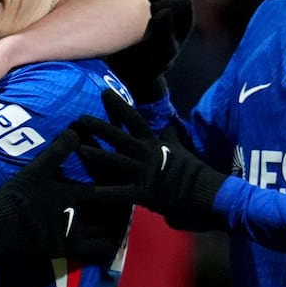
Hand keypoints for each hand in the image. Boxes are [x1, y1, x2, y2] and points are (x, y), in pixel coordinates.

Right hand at [0, 129, 129, 265]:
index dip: (121, 188)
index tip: (135, 184)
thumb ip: (56, 152)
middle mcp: (78, 217)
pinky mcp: (68, 253)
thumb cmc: (16, 198)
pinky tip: (109, 244)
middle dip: (122, 212)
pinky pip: (95, 253)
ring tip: (122, 225)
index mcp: (71, 195)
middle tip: (131, 207)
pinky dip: (104, 248)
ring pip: (106, 235)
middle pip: (110, 215)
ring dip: (115, 230)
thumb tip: (76, 131)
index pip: (104, 190)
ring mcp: (74, 237)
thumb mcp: (35, 171)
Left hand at [73, 89, 227, 231]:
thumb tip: (170, 123)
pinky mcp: (142, 193)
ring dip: (96, 155)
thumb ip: (171, 136)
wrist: (207, 192)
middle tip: (80, 118)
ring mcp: (143, 173)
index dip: (119, 106)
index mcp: (154, 143)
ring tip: (78, 148)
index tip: (104, 92)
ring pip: (116, 161)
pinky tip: (85, 193)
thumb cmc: (193, 171)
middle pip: (120, 137)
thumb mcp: (181, 149)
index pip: (134, 120)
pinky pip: (118, 193)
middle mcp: (146, 154)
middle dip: (100, 127)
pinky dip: (101, 194)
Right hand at [104, 0, 192, 102]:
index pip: (182, 0)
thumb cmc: (149, 65)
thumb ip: (164, 34)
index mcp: (183, 19)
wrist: (131, 68)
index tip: (152, 11)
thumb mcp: (160, 54)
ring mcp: (160, 0)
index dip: (170, 2)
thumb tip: (164, 12)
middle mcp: (175, 8)